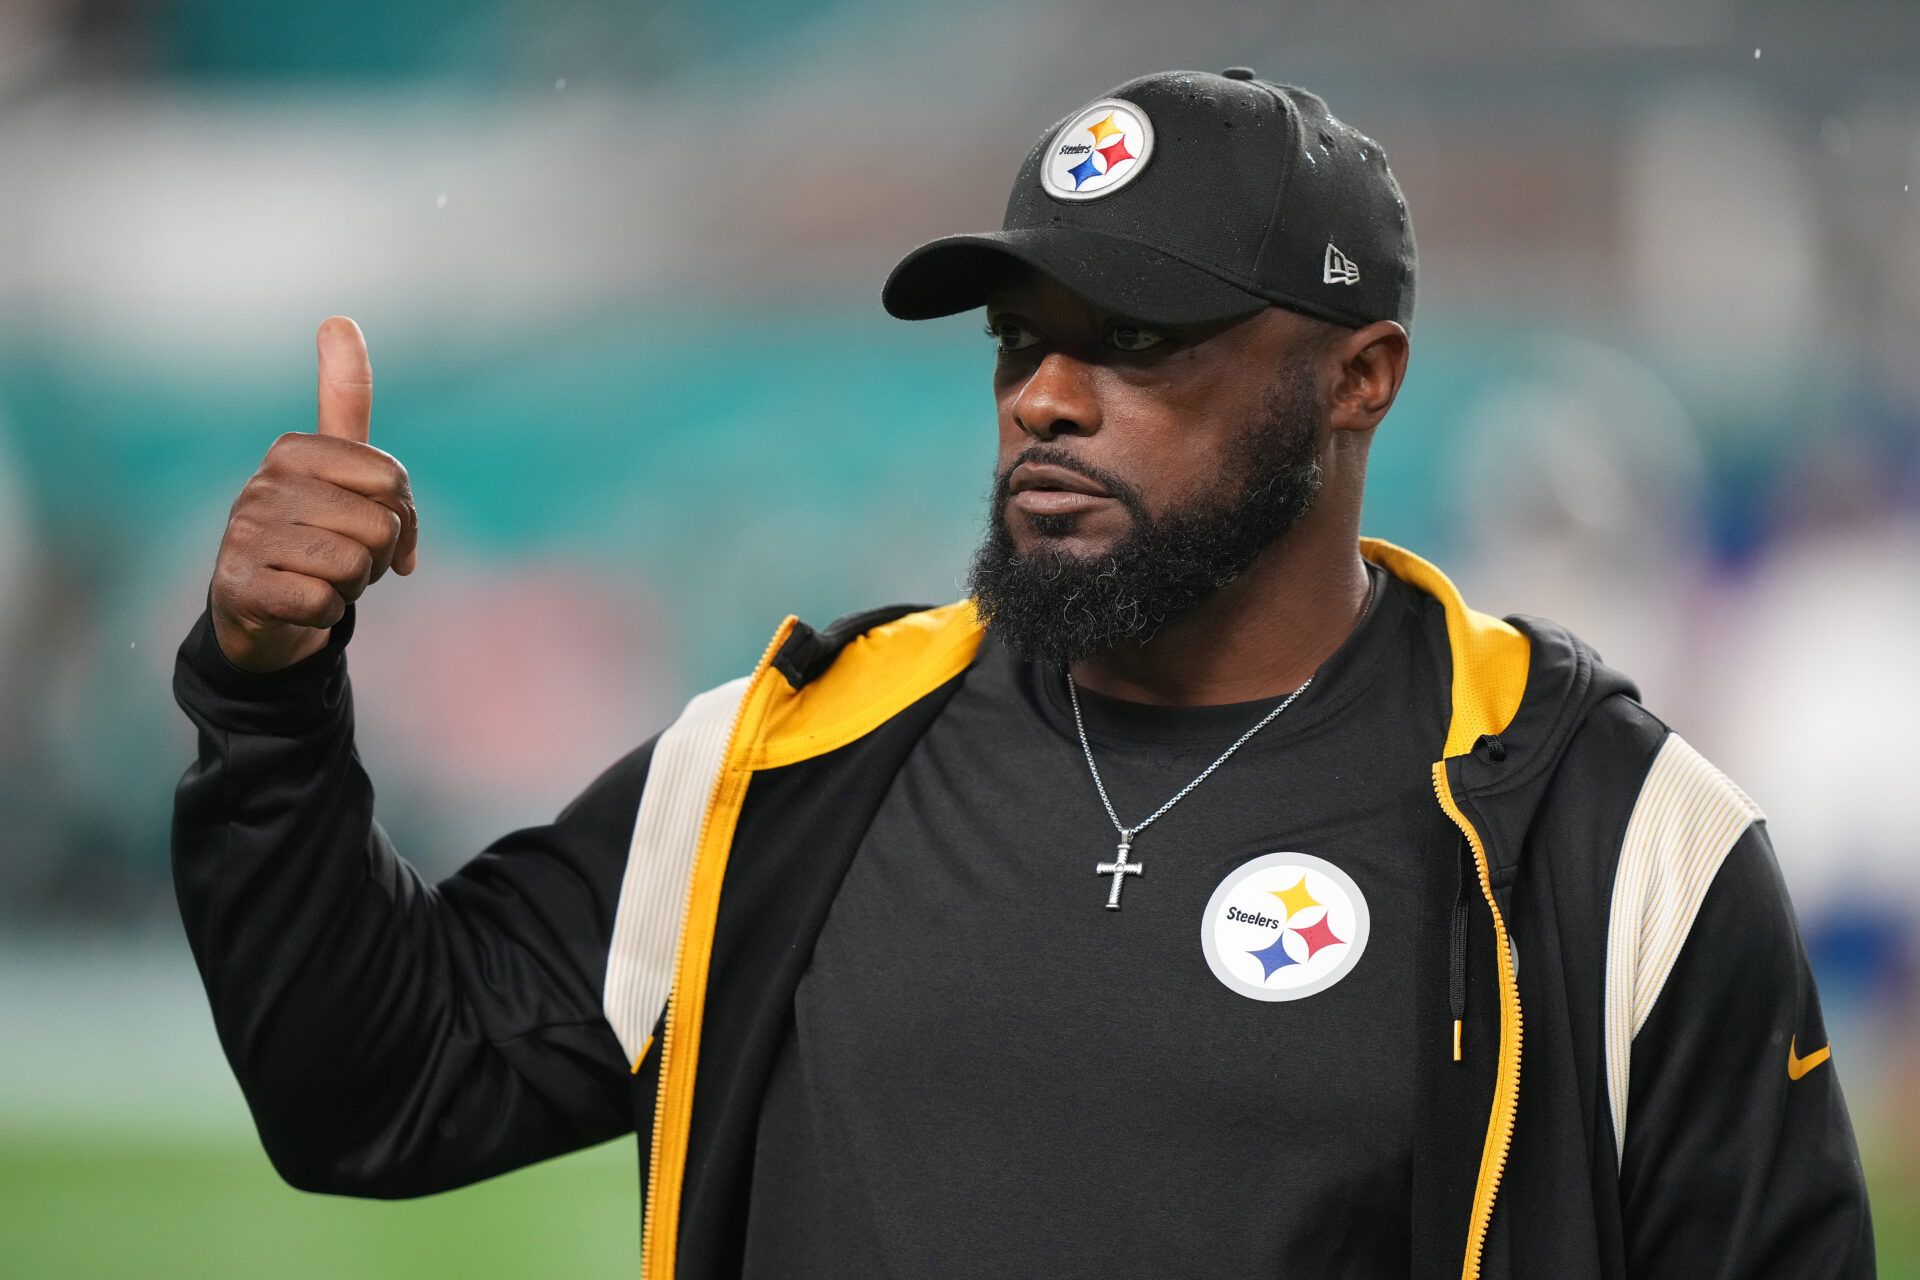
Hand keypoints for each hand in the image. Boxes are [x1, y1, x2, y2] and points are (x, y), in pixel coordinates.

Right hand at [209, 317, 418, 672]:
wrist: (261, 608)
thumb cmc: (316, 532)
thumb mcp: (340, 467)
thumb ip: (346, 400)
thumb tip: (337, 319)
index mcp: (295, 449)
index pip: (394, 482)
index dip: (403, 518)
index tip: (379, 522)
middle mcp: (263, 483)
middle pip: (380, 526)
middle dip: (376, 556)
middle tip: (343, 558)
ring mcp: (245, 533)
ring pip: (354, 567)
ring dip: (352, 586)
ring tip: (319, 578)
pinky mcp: (238, 585)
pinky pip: (325, 604)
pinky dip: (326, 614)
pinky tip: (299, 603)